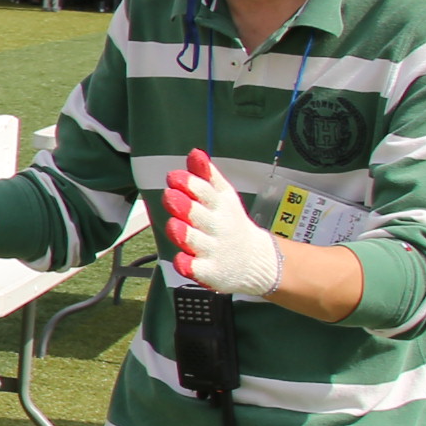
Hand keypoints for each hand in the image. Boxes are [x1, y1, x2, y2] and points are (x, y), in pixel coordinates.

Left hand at [161, 149, 282, 296]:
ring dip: (185, 234)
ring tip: (174, 225)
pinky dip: (190, 266)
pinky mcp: (210, 272)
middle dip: (185, 206)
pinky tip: (182, 261)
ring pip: (196, 242)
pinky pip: (198, 269)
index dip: (191, 185)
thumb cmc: (230, 223)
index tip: (175, 176)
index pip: (206, 193)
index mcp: (220, 207)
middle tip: (170, 196)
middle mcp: (216, 227)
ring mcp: (213, 250)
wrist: (256, 261)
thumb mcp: (224, 197)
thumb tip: (194, 153)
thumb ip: (207, 176)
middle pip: (199, 216)